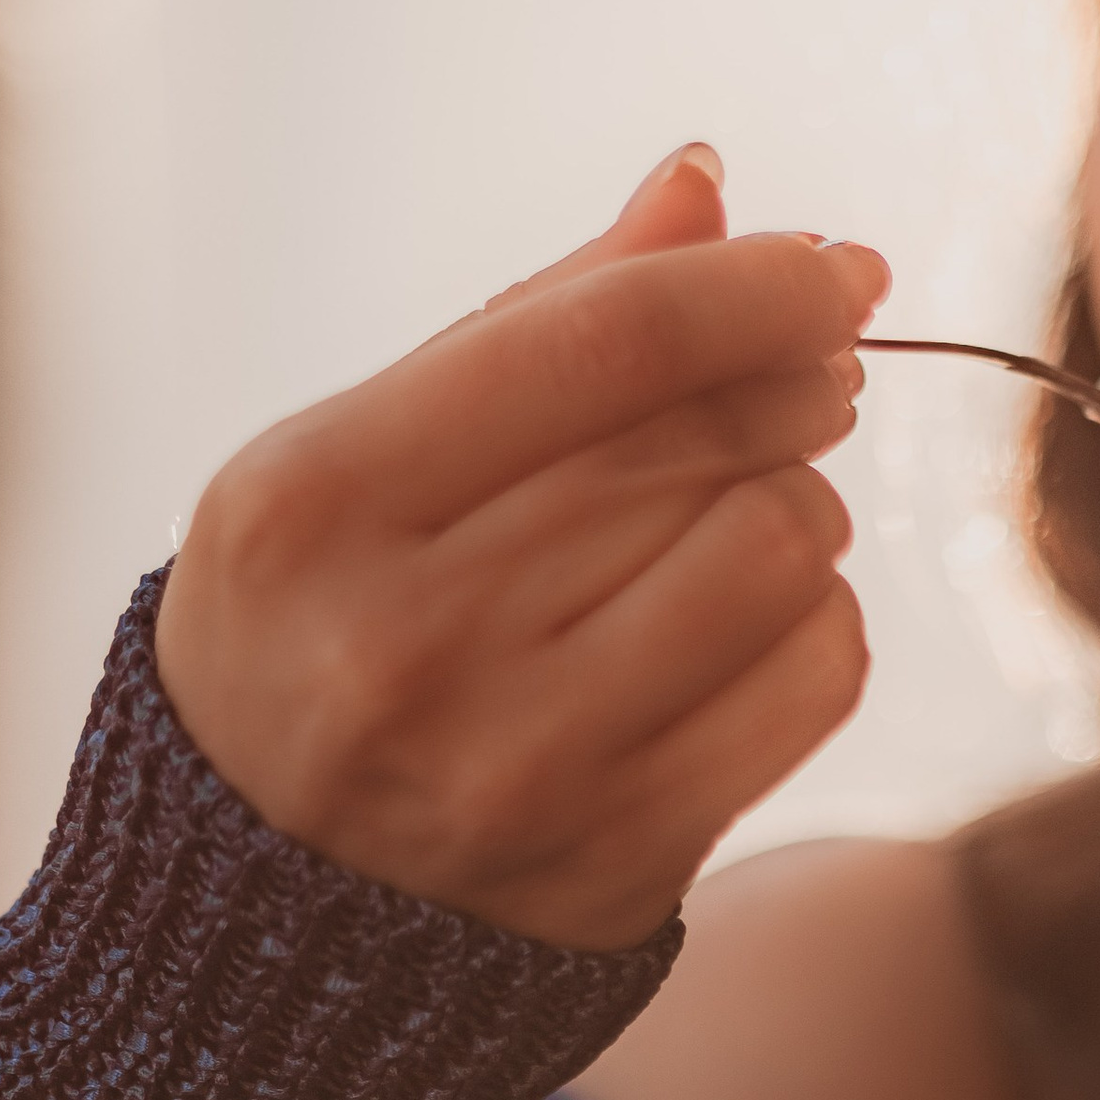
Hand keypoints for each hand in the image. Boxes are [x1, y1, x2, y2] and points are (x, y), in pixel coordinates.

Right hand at [154, 145, 885, 949]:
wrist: (266, 912)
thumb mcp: (358, 463)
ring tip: (750, 512)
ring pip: (778, 557)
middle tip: (811, 373)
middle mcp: (413, 640)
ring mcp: (523, 765)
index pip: (602, 348)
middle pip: (700, 447)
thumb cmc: (319, 635)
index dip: (750, 287)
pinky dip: (817, 622)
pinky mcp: (622, 857)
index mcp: (319, 504)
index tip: (833, 268)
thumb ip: (532, 324)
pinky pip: (812, 682)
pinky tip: (760, 617)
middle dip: (789, 384)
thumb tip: (706, 186)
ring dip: (801, 509)